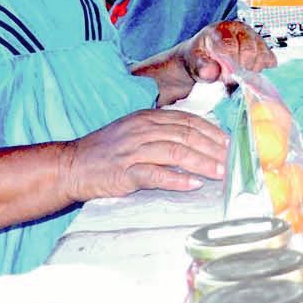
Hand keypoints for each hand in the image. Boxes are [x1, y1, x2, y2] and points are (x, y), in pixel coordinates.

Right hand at [57, 109, 229, 200]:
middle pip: (187, 136)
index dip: (212, 132)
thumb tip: (198, 141)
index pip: (189, 121)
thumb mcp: (136, 131)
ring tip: (220, 172)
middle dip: (213, 149)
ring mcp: (133, 150)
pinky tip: (193, 184)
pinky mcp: (124, 172)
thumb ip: (163, 132)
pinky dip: (176, 179)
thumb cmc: (107, 151)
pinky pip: (155, 175)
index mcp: (148, 118)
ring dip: (202, 163)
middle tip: (232, 160)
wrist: (71, 165)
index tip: (229, 143)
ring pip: (176, 153)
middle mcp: (143, 130)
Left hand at [182, 20, 275, 86]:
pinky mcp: (262, 46)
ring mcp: (253, 36)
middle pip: (249, 50)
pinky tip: (251, 72)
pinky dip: (263, 68)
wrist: (205, 57)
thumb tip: (211, 72)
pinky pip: (270, 58)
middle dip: (241, 69)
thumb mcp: (194, 62)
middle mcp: (239, 29)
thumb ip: (202, 67)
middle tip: (231, 79)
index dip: (229, 64)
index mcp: (220, 29)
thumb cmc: (200, 58)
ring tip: (239, 76)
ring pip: (262, 54)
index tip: (226, 76)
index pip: (230, 45)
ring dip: (252, 70)